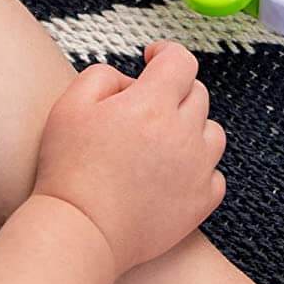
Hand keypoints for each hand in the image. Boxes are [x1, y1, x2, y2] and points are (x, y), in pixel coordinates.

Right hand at [33, 42, 226, 273]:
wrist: (81, 231)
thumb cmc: (69, 170)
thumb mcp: (70, 105)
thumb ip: (103, 76)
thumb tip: (131, 80)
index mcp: (152, 104)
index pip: (180, 60)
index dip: (165, 53)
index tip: (152, 58)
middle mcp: (182, 132)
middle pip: (196, 94)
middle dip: (173, 92)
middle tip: (143, 109)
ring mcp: (197, 168)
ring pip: (211, 131)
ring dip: (191, 128)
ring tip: (161, 142)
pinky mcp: (201, 201)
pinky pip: (214, 173)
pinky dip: (198, 169)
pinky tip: (171, 174)